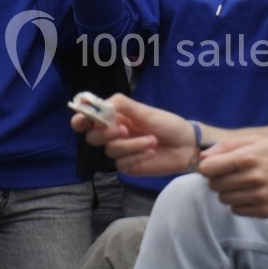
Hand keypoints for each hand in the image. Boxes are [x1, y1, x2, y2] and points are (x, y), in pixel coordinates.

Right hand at [73, 94, 198, 175]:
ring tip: (152, 140)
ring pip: (110, 151)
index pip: (88, 120)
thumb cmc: (167, 124)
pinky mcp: (128, 166)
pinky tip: (151, 151)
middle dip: (106, 133)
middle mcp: (114, 135)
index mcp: (115, 118)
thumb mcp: (145, 111)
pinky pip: (122, 163)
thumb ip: (121, 105)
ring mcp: (120, 152)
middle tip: (125, 129)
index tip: (84, 120)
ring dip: (131, 145)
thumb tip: (100, 102)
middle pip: (92, 137)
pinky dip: (137, 156)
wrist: (186, 145)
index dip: (81, 120)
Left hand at [198, 138, 267, 217]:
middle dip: (218, 179)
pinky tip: (251, 195)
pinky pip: (237, 210)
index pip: (208, 168)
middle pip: (214, 185)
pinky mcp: (265, 211)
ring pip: (224, 199)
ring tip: (243, 184)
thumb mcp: (258, 141)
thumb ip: (227, 146)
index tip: (215, 166)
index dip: (208, 167)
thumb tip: (203, 156)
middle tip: (231, 175)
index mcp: (248, 158)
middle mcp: (252, 178)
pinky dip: (240, 203)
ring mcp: (259, 197)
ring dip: (228, 192)